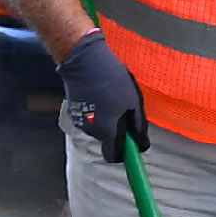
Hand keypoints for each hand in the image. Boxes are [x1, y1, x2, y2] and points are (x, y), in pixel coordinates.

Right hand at [58, 29, 147, 163]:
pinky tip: (99, 94)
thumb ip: (138, 126)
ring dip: (107, 119)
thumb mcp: (133, 101)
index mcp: (107, 130)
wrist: (84, 60)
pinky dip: (96, 111)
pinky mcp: (73, 111)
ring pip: (99, 128)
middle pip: (108, 140)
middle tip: (124, 109)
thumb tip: (142, 144)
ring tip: (111, 98)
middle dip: (117, 130)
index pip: (114, 156)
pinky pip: (89, 118)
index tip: (131, 145)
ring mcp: (79, 120)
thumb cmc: (111, 79)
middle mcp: (91, 130)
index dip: (124, 153)